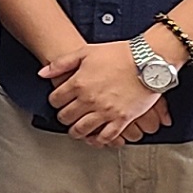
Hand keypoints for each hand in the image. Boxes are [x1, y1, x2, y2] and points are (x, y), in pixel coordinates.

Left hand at [42, 43, 170, 144]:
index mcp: (78, 83)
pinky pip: (105, 137)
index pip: (55, 100)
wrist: (149, 60)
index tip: (59, 102)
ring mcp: (105, 111)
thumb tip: (43, 73)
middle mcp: (89, 99)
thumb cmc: (119, 54)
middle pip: (66, 117)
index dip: (55, 101)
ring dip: (76, 131)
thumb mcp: (86, 51)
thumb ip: (62, 63)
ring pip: (82, 129)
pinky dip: (97, 140)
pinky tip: (95, 138)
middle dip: (64, 117)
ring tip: (77, 129)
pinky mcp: (122, 119)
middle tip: (67, 116)